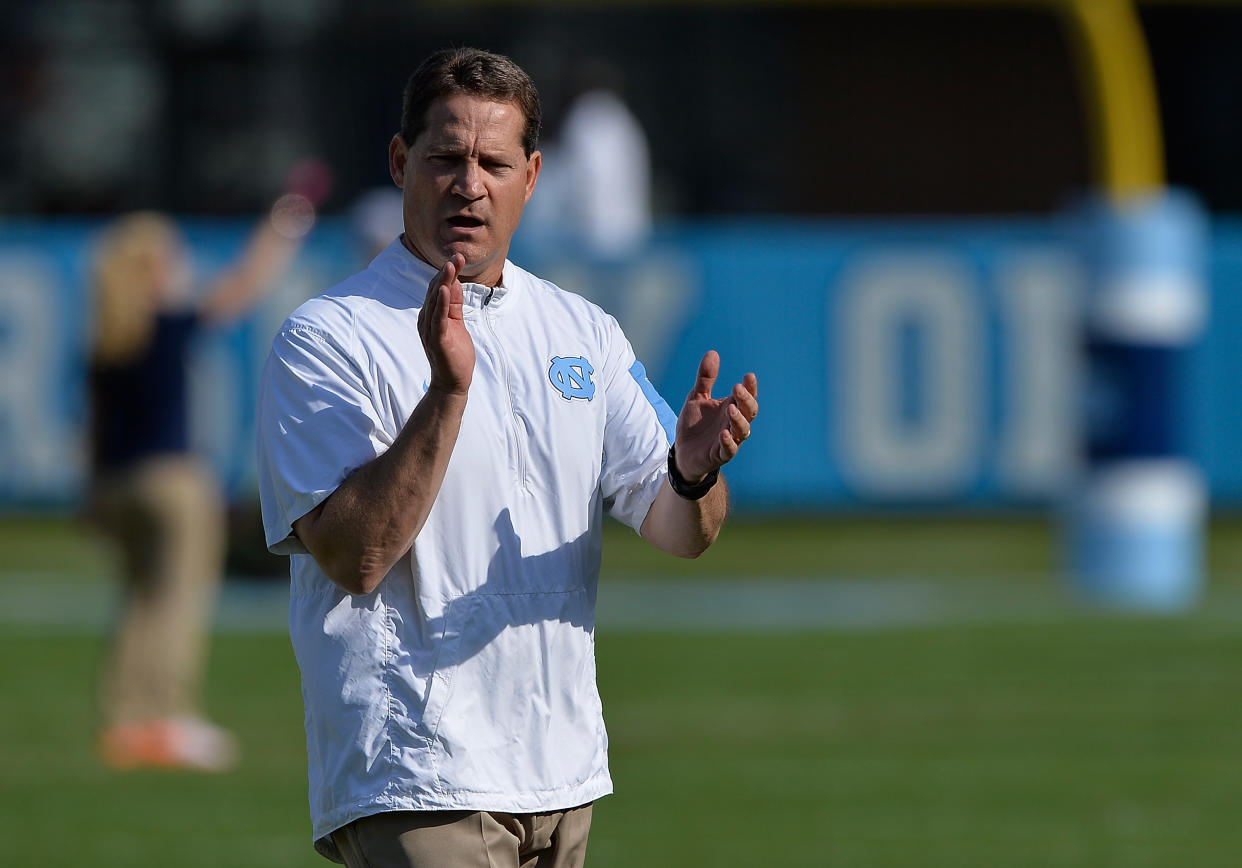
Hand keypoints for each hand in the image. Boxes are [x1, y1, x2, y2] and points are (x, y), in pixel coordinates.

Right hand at [418, 254, 474, 394]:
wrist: (453, 382)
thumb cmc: (455, 353)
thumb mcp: (457, 323)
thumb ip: (455, 305)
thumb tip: (455, 283)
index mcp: (431, 315)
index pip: (438, 289)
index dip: (447, 273)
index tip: (458, 257)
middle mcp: (426, 319)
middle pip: (435, 291)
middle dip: (446, 273)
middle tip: (457, 256)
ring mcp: (430, 329)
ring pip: (436, 301)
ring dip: (444, 282)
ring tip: (451, 266)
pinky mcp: (437, 339)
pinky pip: (439, 318)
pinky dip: (442, 303)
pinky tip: (446, 289)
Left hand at [673, 350, 757, 481]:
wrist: (683, 452)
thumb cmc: (694, 424)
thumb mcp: (697, 397)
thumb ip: (706, 378)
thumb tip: (713, 353)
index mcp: (732, 407)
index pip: (747, 396)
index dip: (750, 387)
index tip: (749, 376)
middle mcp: (734, 423)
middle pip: (749, 411)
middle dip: (746, 400)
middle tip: (737, 388)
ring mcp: (729, 439)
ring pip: (743, 430)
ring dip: (739, 419)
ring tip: (730, 408)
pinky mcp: (720, 454)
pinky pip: (729, 449)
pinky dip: (729, 442)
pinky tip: (724, 434)